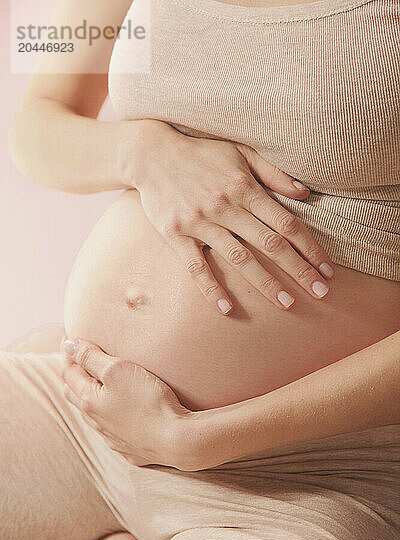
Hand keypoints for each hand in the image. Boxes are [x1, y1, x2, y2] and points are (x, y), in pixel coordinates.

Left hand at [60, 337, 192, 468]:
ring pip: (92, 415)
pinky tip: (118, 415)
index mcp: (89, 400)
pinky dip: (108, 417)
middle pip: (75, 394)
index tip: (69, 338)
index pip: (69, 372)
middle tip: (77, 359)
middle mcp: (96, 421)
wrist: (177, 441)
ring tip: (95, 385)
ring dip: (89, 398)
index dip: (68, 353)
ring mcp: (112, 437)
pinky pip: (112, 431)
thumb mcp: (117, 370)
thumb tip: (68, 345)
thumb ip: (91, 357)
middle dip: (73, 375)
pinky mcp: (130, 448)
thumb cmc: (148, 401)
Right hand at [123, 119, 334, 313]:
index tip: (326, 269)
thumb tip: (305, 191)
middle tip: (320, 293)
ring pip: (238, 258)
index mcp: (244, 188)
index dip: (309, 247)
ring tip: (286, 303)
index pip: (285, 222)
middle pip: (269, 243)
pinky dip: (211, 288)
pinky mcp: (176, 235)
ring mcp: (200, 222)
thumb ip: (273, 173)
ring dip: (264, 282)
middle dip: (298, 270)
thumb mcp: (240, 153)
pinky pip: (196, 266)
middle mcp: (225, 206)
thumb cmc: (202, 154)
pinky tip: (227, 309)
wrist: (151, 154)